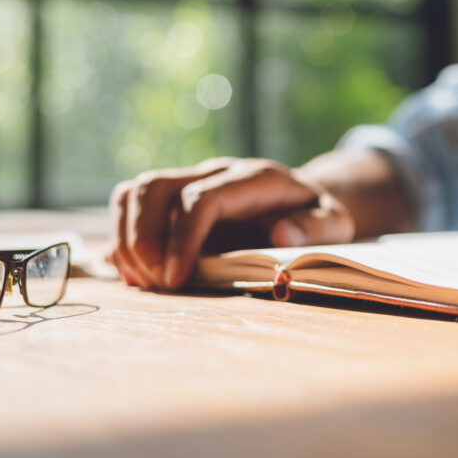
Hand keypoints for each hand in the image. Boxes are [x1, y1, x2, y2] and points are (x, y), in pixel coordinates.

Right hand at [109, 157, 353, 289]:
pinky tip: (138, 274)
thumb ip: (314, 228)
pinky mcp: (174, 198)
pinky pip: (131, 205)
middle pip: (156, 187)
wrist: (305, 200)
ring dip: (128, 239)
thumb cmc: (318, 216)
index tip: (176, 278)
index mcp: (255, 179)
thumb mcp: (334, 224)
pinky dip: (123, 239)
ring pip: (135, 192)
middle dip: (145, 239)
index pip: (203, 198)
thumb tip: (281, 235)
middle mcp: (216, 172)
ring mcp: (191, 181)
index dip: (183, 238)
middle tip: (157, 284)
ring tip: (145, 282)